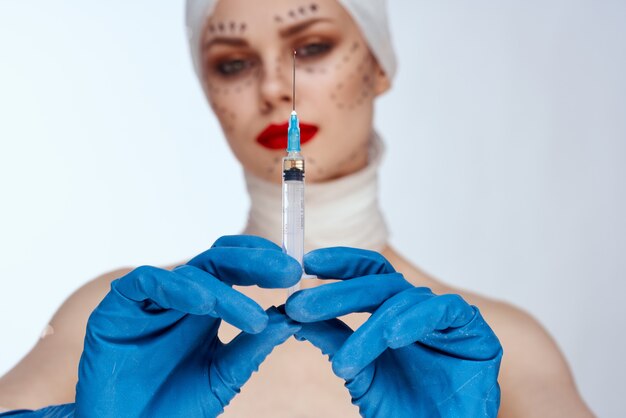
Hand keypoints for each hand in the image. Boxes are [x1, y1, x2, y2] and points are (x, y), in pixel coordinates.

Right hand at [0, 235, 300, 416]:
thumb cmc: (174, 406)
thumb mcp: (224, 376)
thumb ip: (253, 346)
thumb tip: (292, 317)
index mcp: (206, 306)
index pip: (236, 267)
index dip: (265, 262)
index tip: (297, 272)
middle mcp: (181, 295)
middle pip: (219, 259)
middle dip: (255, 262)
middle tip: (288, 271)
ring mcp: (150, 298)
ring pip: (190, 272)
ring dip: (224, 290)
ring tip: (252, 317)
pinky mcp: (119, 305)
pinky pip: (148, 281)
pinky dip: (178, 288)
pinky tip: (204, 304)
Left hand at [286, 247, 502, 417]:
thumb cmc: (404, 408)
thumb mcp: (358, 371)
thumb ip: (333, 339)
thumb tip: (293, 314)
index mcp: (393, 311)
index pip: (369, 273)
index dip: (341, 264)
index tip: (309, 264)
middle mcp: (418, 308)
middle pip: (379, 283)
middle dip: (338, 294)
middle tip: (301, 306)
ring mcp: (445, 316)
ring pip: (405, 300)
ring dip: (370, 328)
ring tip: (343, 363)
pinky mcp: (473, 329)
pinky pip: (445, 310)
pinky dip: (417, 319)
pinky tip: (394, 336)